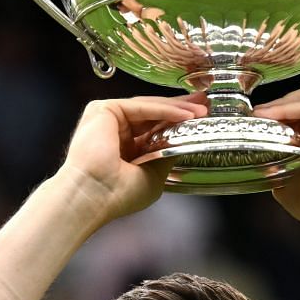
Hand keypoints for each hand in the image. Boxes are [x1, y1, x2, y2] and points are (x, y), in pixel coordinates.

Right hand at [59, 93, 206, 222]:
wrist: (94, 196)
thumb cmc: (117, 196)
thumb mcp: (154, 177)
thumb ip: (168, 157)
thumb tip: (187, 142)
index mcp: (123, 149)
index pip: (154, 129)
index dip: (178, 122)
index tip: (201, 118)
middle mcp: (114, 132)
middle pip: (153, 114)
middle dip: (181, 108)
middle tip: (205, 103)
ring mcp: (107, 119)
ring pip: (148, 108)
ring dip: (177, 108)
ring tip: (201, 110)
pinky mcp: (103, 110)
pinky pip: (140, 107)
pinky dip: (164, 110)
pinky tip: (184, 114)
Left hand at [253, 87, 299, 227]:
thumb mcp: (290, 179)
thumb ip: (278, 166)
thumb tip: (262, 164)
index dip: (277, 115)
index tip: (255, 121)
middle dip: (277, 105)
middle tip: (255, 115)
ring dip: (281, 103)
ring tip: (260, 114)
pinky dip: (287, 108)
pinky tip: (271, 115)